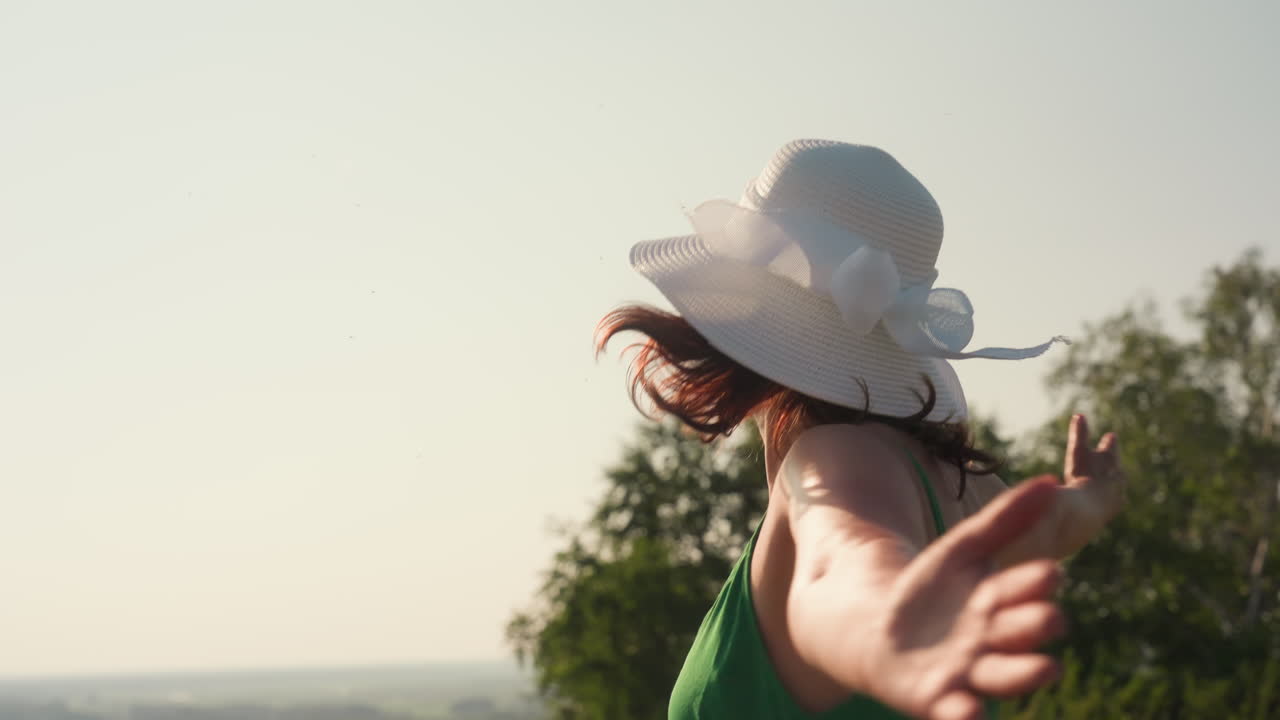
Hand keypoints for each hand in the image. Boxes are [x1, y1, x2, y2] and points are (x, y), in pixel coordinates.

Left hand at [858, 479, 1065, 719]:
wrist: (880, 631)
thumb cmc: (931, 589)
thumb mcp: (961, 548)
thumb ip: (1004, 520)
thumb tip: (1051, 482)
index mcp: (1000, 600)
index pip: (1023, 589)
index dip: (1034, 583)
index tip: (1049, 573)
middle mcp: (992, 641)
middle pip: (1020, 633)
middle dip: (1035, 625)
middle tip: (1050, 618)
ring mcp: (969, 672)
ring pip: (1003, 675)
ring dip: (1023, 674)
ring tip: (1045, 669)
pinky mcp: (940, 700)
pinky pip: (958, 711)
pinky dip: (966, 715)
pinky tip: (970, 713)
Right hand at [1063, 414, 1125, 522]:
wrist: (1088, 509)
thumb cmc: (1081, 477)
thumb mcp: (1077, 453)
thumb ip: (1079, 434)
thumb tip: (1080, 415)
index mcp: (1108, 459)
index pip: (1110, 446)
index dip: (1109, 442)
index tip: (1112, 436)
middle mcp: (1117, 473)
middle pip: (1116, 464)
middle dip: (1113, 460)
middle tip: (1112, 457)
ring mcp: (1118, 490)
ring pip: (1117, 482)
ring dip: (1113, 479)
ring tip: (1110, 480)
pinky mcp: (1115, 506)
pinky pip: (1114, 500)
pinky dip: (1110, 498)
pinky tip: (1107, 501)